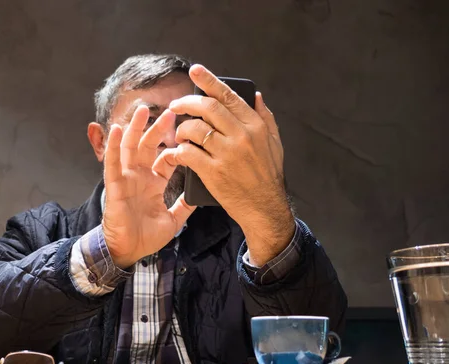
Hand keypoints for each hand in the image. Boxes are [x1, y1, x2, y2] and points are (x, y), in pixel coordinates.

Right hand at [102, 106, 195, 268]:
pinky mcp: (114, 186)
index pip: (165, 159)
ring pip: (130, 148)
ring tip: (143, 110)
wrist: (129, 251)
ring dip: (136, 129)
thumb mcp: (173, 220)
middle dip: (157, 129)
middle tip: (170, 111)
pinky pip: (113, 164)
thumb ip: (184, 206)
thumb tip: (199, 196)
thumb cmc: (146, 237)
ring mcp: (126, 180)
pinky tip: (117, 130)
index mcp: (153, 184)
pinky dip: (114, 146)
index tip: (188, 133)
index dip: (175, 147)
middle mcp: (139, 178)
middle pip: (148, 147)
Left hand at [159, 64, 294, 265]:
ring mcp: (227, 154)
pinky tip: (178, 153)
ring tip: (178, 134)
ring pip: (194, 129)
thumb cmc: (268, 176)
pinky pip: (189, 153)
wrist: (264, 207)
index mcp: (254, 125)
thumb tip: (256, 96)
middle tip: (175, 105)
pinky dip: (180, 151)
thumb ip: (265, 117)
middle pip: (207, 108)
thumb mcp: (274, 143)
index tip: (195, 71)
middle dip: (186, 103)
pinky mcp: (214, 172)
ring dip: (181, 129)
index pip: (228, 96)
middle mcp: (241, 136)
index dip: (209, 81)